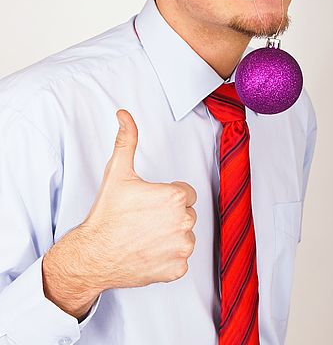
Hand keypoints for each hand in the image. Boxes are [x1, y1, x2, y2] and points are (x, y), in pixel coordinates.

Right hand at [81, 109, 196, 288]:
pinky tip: (148, 252)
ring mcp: (181, 248)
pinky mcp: (177, 270)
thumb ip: (127, 140)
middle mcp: (184, 222)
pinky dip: (167, 258)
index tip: (150, 202)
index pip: (186, 193)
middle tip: (145, 219)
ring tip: (145, 236)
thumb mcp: (117, 172)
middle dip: (169, 215)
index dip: (167, 196)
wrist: (92, 255)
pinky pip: (180, 260)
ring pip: (185, 236)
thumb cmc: (106, 215)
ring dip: (171, 236)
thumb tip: (124, 115)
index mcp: (175, 197)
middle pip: (186, 214)